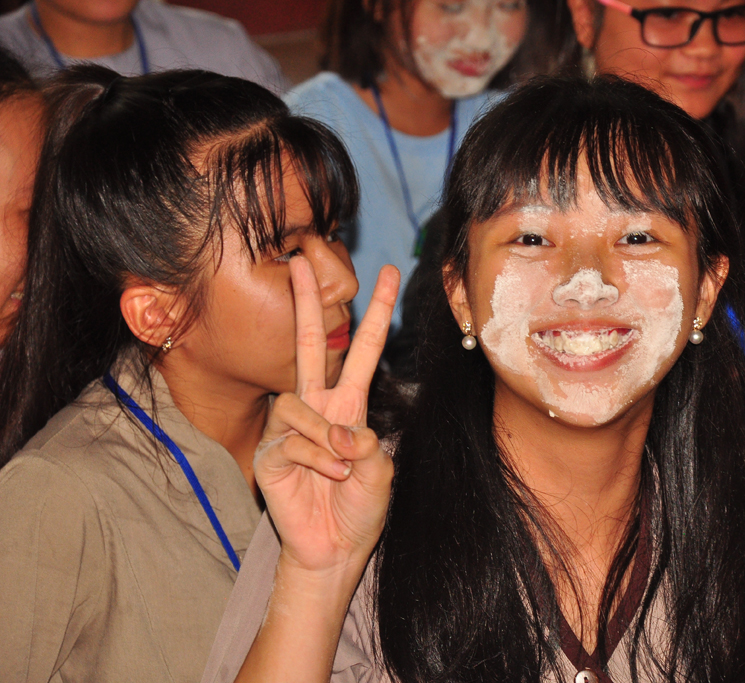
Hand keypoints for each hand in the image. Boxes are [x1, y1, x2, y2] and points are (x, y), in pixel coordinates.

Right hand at [254, 258, 400, 574]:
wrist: (334, 550)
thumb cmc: (359, 509)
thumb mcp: (381, 472)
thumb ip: (368, 444)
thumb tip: (345, 431)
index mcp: (349, 407)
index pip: (363, 352)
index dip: (377, 315)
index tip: (391, 276)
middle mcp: (318, 410)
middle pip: (311, 345)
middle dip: (307, 304)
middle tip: (301, 261)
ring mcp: (289, 430)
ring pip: (300, 405)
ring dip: (327, 437)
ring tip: (344, 465)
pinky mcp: (269, 454)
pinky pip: (291, 442)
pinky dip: (317, 460)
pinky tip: (328, 477)